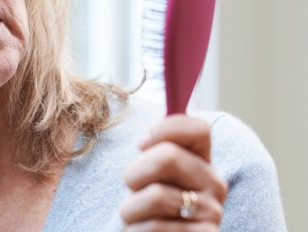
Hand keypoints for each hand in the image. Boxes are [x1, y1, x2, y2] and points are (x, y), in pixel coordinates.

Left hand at [120, 116, 227, 230]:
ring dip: (130, 209)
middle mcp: (214, 184)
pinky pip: (155, 227)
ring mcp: (212, 213)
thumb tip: (148, 124)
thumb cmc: (150, 210)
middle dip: (134, 173)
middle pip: (168, 156)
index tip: (140, 143)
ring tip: (134, 217)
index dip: (165, 129)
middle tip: (131, 188)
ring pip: (155, 196)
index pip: (198, 128)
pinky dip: (136, 231)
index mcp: (202, 161)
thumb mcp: (153, 177)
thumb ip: (155, 150)